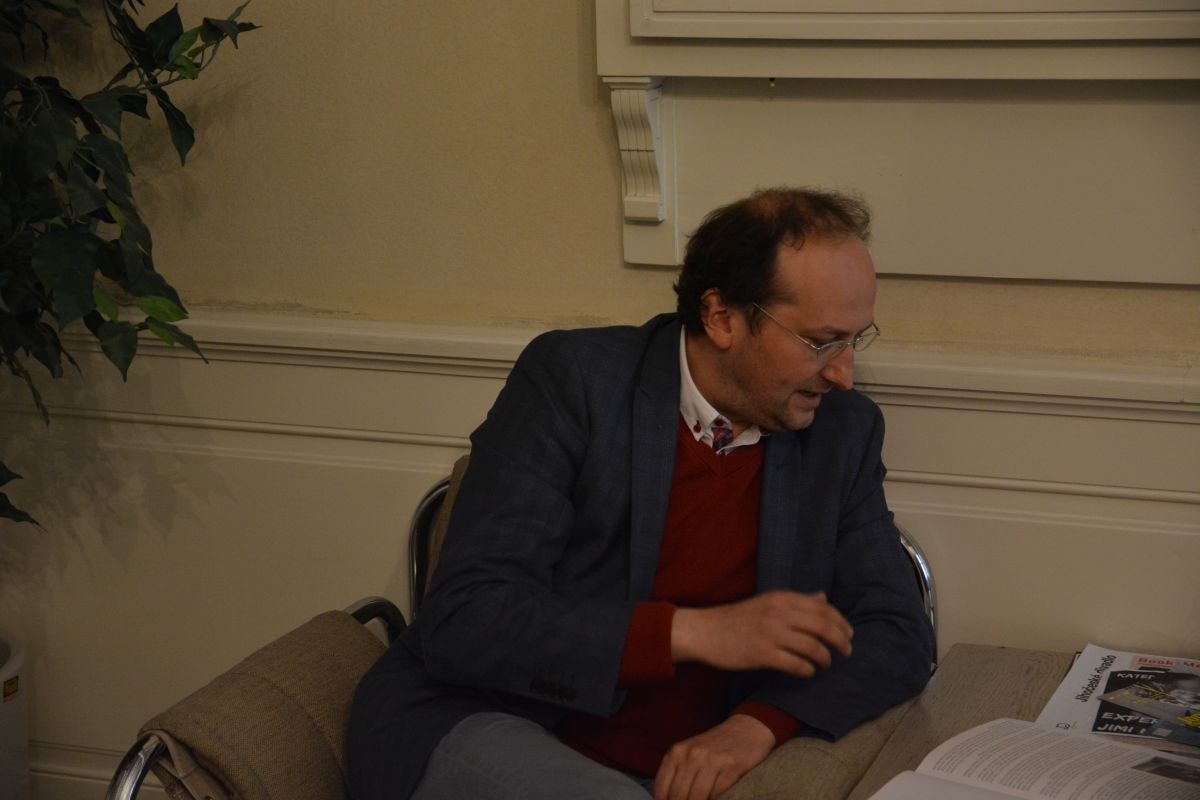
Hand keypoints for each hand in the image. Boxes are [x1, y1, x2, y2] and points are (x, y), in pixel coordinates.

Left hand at [653, 714, 774, 799]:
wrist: (746, 728)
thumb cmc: (714, 746)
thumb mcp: (688, 753)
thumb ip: (676, 773)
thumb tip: (665, 799)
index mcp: (676, 752)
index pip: (662, 789)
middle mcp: (692, 755)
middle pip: (678, 796)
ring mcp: (712, 760)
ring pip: (697, 798)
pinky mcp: (732, 767)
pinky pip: (718, 794)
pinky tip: (717, 798)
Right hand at [671, 591, 851, 677]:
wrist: (705, 631)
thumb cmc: (737, 618)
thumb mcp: (767, 602)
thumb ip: (796, 601)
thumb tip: (822, 598)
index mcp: (781, 598)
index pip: (823, 608)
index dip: (841, 622)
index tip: (849, 634)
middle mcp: (779, 613)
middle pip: (823, 627)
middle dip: (840, 641)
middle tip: (847, 652)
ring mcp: (771, 634)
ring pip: (813, 647)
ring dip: (825, 658)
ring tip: (827, 664)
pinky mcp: (762, 654)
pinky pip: (796, 664)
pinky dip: (807, 670)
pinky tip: (808, 672)